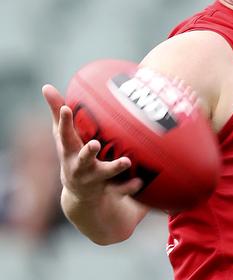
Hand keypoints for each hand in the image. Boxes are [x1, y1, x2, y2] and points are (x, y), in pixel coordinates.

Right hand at [42, 84, 141, 202]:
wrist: (80, 194)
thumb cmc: (71, 154)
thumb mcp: (62, 136)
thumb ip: (56, 111)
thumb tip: (45, 86)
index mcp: (68, 150)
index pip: (64, 134)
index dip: (64, 122)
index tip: (66, 109)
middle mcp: (79, 165)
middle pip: (82, 158)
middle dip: (87, 152)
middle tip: (94, 144)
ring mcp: (93, 178)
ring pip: (104, 173)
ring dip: (114, 168)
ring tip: (126, 161)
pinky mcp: (107, 189)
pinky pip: (120, 189)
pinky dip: (129, 186)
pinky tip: (141, 181)